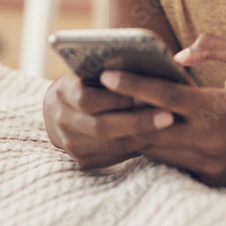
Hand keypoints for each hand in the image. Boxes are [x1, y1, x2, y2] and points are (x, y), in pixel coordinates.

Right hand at [42, 74, 175, 168]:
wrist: (57, 112)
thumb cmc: (83, 83)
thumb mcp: (87, 72)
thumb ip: (108, 72)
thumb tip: (145, 65)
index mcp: (62, 94)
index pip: (87, 100)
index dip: (116, 98)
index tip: (145, 95)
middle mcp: (62, 122)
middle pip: (101, 127)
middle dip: (137, 121)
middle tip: (168, 116)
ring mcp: (72, 145)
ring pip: (111, 145)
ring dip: (142, 136)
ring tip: (168, 127)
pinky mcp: (84, 160)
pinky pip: (115, 156)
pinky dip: (137, 147)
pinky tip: (157, 138)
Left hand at [99, 33, 225, 186]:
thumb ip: (213, 47)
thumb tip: (179, 55)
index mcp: (215, 107)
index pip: (164, 96)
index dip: (132, 84)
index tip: (107, 74)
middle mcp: (207, 139)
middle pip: (149, 127)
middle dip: (121, 112)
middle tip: (98, 96)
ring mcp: (205, 162)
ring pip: (155, 149)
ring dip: (134, 131)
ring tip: (112, 112)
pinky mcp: (206, 178)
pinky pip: (171, 162)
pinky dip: (155, 147)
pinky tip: (141, 131)